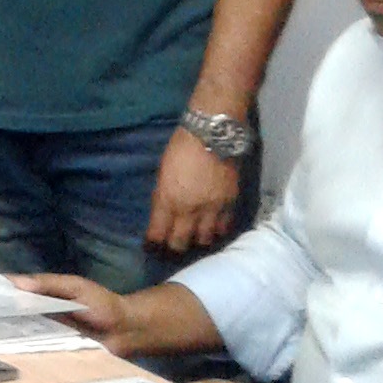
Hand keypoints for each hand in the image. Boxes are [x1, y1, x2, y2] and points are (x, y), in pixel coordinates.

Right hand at [11, 273, 134, 353]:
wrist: (126, 332)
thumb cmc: (101, 304)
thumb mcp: (75, 287)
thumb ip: (48, 284)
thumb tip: (15, 283)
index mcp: (42, 294)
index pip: (13, 290)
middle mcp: (39, 313)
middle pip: (11, 312)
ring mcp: (44, 333)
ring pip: (18, 331)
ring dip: (4, 332)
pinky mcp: (51, 351)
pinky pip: (33, 349)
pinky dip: (20, 349)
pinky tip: (5, 352)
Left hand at [146, 127, 241, 255]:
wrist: (213, 135)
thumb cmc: (180, 148)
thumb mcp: (163, 173)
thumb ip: (163, 196)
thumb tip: (164, 212)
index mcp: (167, 199)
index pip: (158, 232)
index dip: (154, 241)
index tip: (152, 245)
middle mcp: (189, 209)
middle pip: (180, 241)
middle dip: (175, 246)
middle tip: (173, 247)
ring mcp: (212, 209)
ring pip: (204, 239)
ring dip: (198, 240)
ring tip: (195, 239)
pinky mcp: (230, 204)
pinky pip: (224, 227)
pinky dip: (218, 230)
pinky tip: (214, 230)